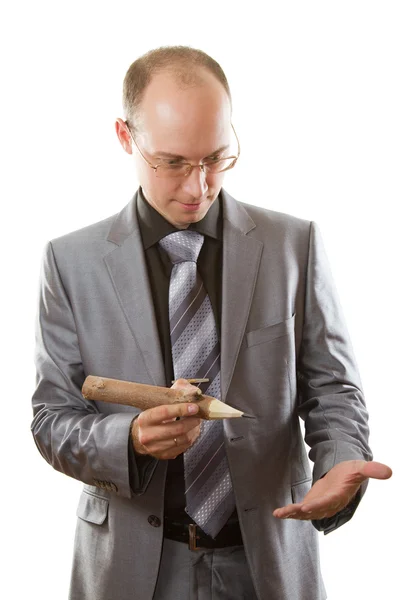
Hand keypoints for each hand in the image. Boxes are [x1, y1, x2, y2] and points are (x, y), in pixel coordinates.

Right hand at [131, 379, 201, 458]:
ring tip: (195, 423)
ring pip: (182, 439)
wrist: (139, 434)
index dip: (181, 409)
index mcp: (144, 419)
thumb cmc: (153, 416)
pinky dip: (191, 439)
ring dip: (194, 430)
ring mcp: (155, 448)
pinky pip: (183, 448)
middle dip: (192, 421)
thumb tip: (194, 392)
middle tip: (198, 416)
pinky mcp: (162, 455)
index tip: (194, 407)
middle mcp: (147, 435)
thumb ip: (176, 391)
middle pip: (177, 429)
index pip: (164, 413)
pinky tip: (191, 432)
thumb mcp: (159, 401)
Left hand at [273, 460, 391, 520]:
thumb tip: (389, 472)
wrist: (344, 475)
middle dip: (302, 512)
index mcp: (339, 496)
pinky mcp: (312, 504)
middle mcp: (328, 504)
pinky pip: (299, 511)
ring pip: (305, 513)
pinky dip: (289, 513)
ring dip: (293, 514)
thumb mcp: (360, 467)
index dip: (318, 505)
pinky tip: (277, 513)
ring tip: (280, 514)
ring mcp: (319, 506)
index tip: (306, 507)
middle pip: (314, 511)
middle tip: (290, 512)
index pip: (328, 502)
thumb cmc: (351, 471)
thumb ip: (371, 469)